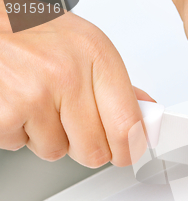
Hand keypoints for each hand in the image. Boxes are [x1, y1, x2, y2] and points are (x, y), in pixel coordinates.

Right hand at [0, 11, 153, 166]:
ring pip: (57, 152)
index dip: (129, 149)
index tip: (127, 152)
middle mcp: (67, 75)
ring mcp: (34, 94)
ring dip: (50, 138)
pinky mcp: (4, 112)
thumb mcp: (88, 47)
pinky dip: (20, 134)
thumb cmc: (36, 33)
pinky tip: (20, 106)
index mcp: (96, 57)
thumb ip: (119, 87)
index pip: (127, 125)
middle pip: (95, 150)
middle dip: (87, 146)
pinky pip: (22, 147)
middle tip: (77, 125)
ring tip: (40, 105)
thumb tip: (145, 115)